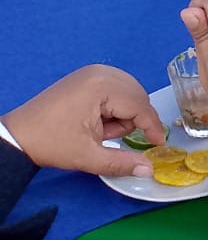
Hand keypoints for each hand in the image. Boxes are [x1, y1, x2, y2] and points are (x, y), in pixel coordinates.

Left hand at [2, 66, 163, 178]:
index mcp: (102, 86)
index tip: (158, 144)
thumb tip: (148, 169)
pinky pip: (117, 88)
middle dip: (130, 120)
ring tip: (98, 130)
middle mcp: (102, 72)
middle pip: (137, 96)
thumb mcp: (88, 157)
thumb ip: (121, 162)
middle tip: (108, 138)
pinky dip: (114, 105)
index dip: (151, 127)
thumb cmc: (51, 143)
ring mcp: (94, 70)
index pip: (140, 105)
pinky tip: (96, 119)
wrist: (17, 135)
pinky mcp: (88, 74)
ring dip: (122, 113)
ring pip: (129, 92)